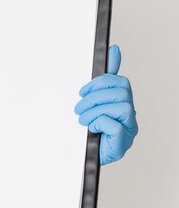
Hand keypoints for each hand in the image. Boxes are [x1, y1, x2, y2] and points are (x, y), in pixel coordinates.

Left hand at [75, 45, 137, 164]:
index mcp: (122, 103)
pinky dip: (99, 123)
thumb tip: (113, 49)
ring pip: (120, 107)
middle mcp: (129, 115)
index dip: (102, 81)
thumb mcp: (91, 100)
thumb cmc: (87, 129)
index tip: (83, 90)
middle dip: (94, 97)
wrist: (81, 157)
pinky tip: (92, 129)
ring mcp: (129, 129)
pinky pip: (115, 125)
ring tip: (83, 120)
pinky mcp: (122, 143)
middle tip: (79, 108)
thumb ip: (101, 78)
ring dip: (95, 111)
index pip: (120, 82)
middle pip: (121, 92)